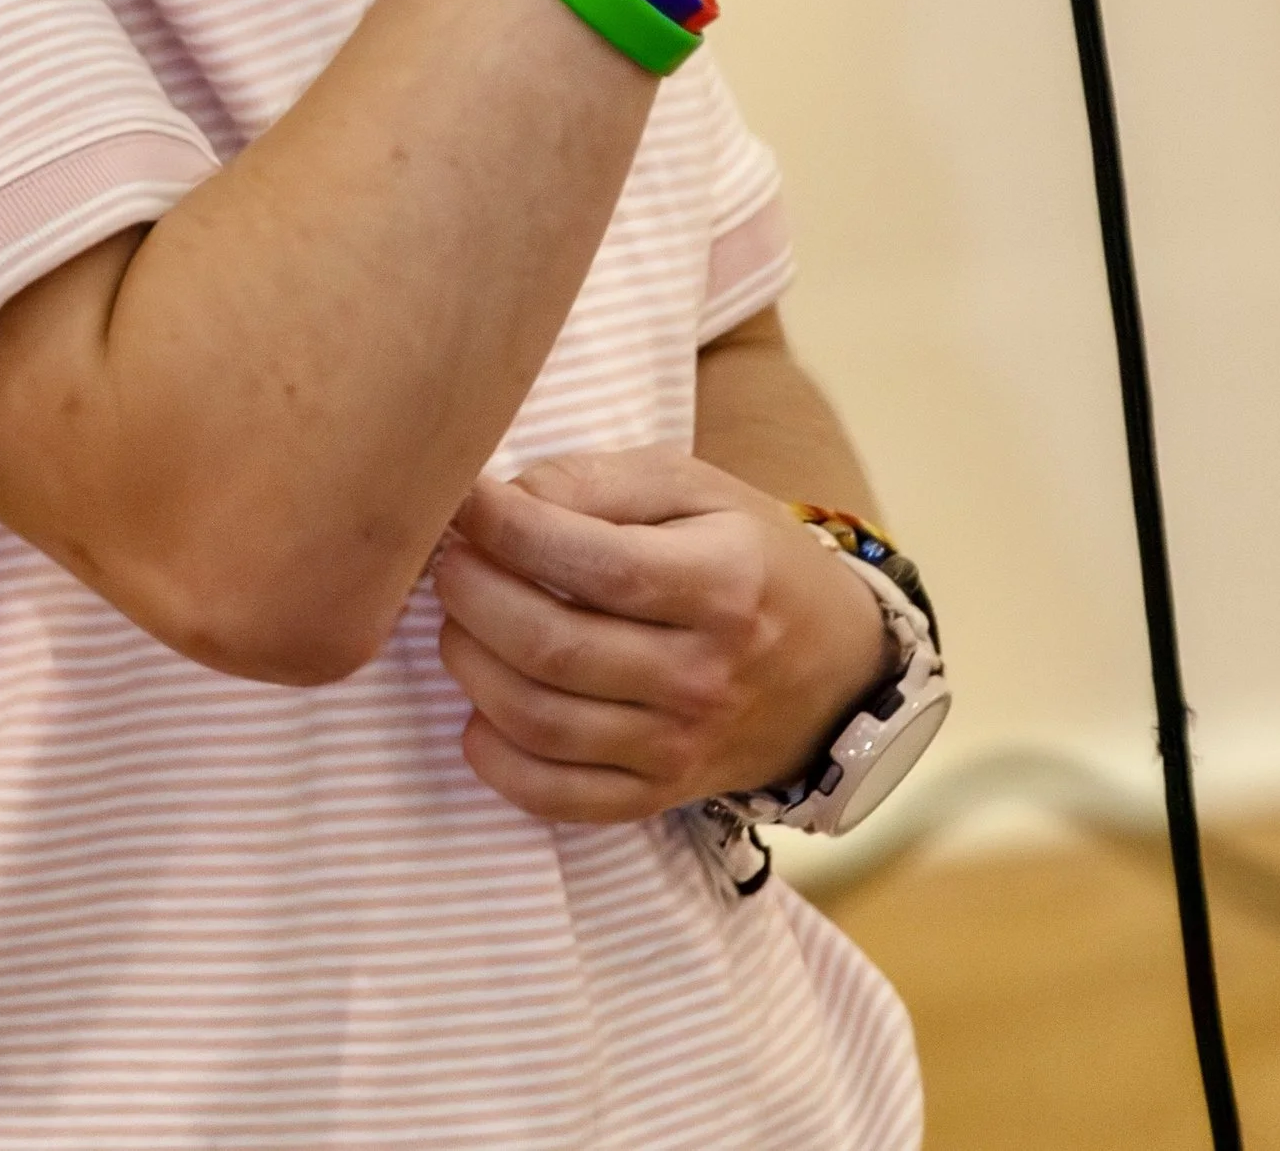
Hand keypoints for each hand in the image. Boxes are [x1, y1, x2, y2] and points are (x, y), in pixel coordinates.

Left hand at [433, 444, 894, 824]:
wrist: (832, 670)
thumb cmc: (747, 558)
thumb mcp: (695, 488)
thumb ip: (600, 482)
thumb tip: (509, 498)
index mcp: (722, 584)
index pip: (592, 562)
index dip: (506, 527)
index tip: (463, 499)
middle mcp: (702, 676)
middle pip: (551, 646)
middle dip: (470, 594)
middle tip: (447, 559)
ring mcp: (680, 748)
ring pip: (541, 722)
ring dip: (470, 666)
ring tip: (458, 620)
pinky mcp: (658, 796)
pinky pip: (557, 798)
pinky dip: (496, 760)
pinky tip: (479, 708)